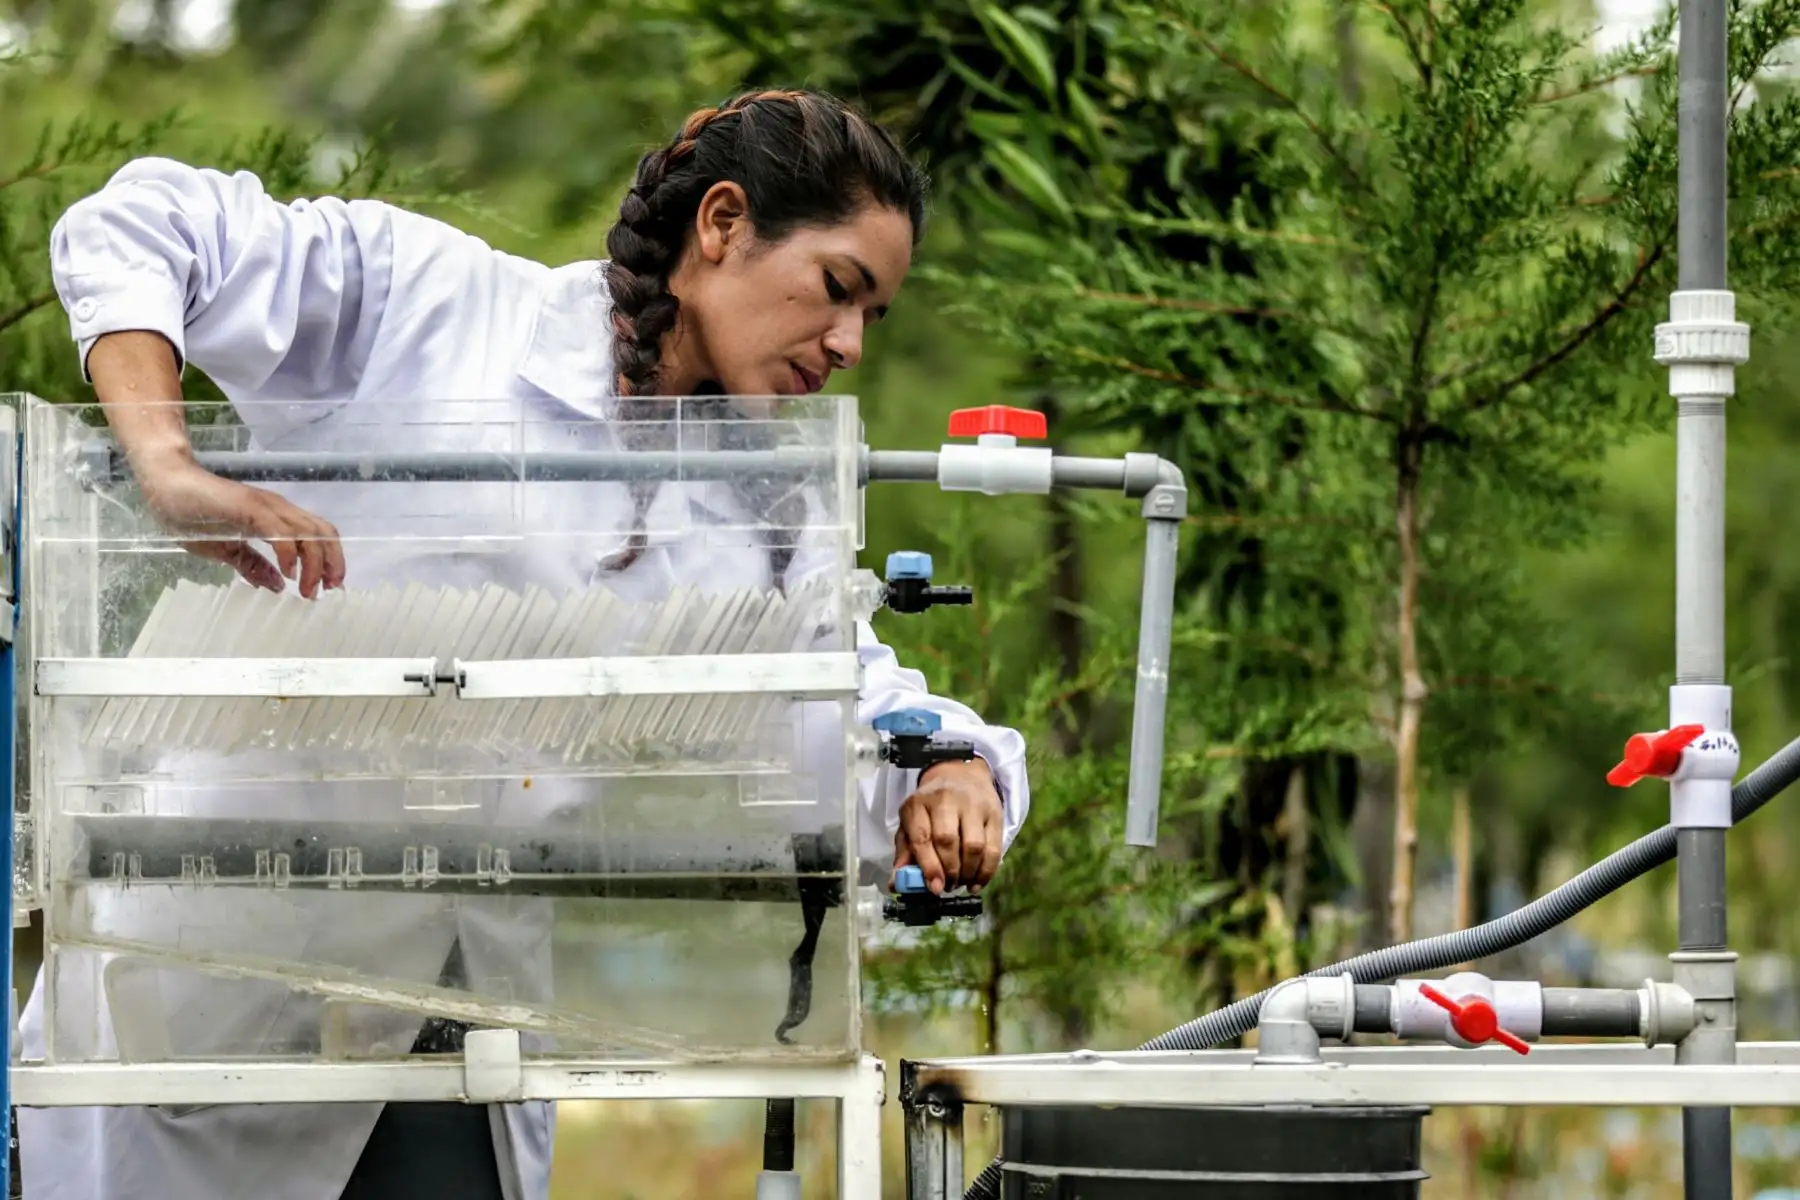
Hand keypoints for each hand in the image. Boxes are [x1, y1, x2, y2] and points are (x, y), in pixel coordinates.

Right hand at [136, 456, 345, 597]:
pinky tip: (288, 572)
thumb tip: (277, 585)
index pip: (318, 535)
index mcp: (277, 518)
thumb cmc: (192, 514)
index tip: (328, 587)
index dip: (330, 560)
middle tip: (327, 590)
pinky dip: (290, 553)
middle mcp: (279, 509)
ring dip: (314, 564)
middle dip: (332, 564)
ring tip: (307, 589)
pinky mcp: (249, 507)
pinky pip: (280, 531)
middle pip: (323, 533)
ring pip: (309, 533)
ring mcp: (266, 506)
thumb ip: (252, 565)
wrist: (165, 484)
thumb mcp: (227, 549)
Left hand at [893, 758, 1004, 895]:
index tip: (934, 888)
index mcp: (918, 803)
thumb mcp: (910, 822)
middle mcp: (945, 800)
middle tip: (947, 886)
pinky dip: (986, 871)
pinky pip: (993, 847)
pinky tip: (977, 882)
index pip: (922, 837)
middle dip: (949, 872)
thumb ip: (904, 852)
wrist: (960, 774)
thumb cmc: (931, 807)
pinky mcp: (994, 813)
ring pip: (974, 846)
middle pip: (948, 841)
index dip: (928, 866)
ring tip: (961, 882)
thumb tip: (896, 884)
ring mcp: (973, 805)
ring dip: (968, 873)